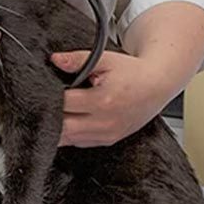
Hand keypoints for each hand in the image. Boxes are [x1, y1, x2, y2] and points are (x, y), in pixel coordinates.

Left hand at [51, 49, 174, 146]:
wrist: (157, 85)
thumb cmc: (133, 72)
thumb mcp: (106, 59)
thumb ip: (78, 60)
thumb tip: (55, 60)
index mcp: (102, 101)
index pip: (64, 104)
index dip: (51, 97)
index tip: (47, 90)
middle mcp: (104, 122)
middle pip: (63, 128)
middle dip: (51, 116)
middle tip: (46, 104)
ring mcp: (107, 135)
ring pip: (69, 140)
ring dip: (59, 128)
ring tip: (57, 112)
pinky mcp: (109, 140)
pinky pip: (80, 143)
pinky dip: (71, 135)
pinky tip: (69, 121)